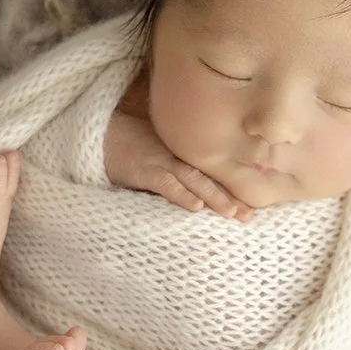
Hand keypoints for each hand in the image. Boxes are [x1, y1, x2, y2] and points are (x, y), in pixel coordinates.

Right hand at [103, 111, 252, 221]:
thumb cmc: (129, 145)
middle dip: (229, 198)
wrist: (99, 133)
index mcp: (183, 155)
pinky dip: (180, 194)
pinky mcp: (143, 169)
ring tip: (231, 213)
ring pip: (193, 180)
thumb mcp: (159, 152)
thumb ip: (177, 167)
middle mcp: (177, 157)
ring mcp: (161, 161)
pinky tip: (194, 206)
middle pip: (209, 179)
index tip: (251, 207)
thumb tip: (197, 193)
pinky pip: (165, 183)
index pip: (212, 174)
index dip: (232, 190)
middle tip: (249, 217)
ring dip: (213, 197)